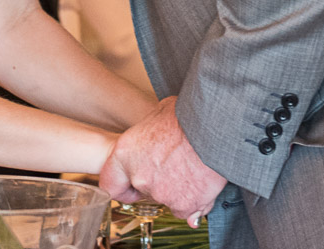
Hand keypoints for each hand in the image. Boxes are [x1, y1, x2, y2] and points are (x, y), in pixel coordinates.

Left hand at [99, 96, 225, 223]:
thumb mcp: (157, 114)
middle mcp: (139, 178)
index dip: (125, 186)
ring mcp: (162, 194)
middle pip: (146, 191)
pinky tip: (204, 180)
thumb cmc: (186, 114)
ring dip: (180, 188)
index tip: (135, 185)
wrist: (212, 125)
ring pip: (169, 199)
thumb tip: (156, 136)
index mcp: (125, 154)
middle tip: (176, 164)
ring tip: (194, 166)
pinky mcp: (185, 205)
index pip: (111, 185)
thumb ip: (149, 134)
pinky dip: (197, 199)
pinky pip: (189, 209)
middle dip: (159, 182)